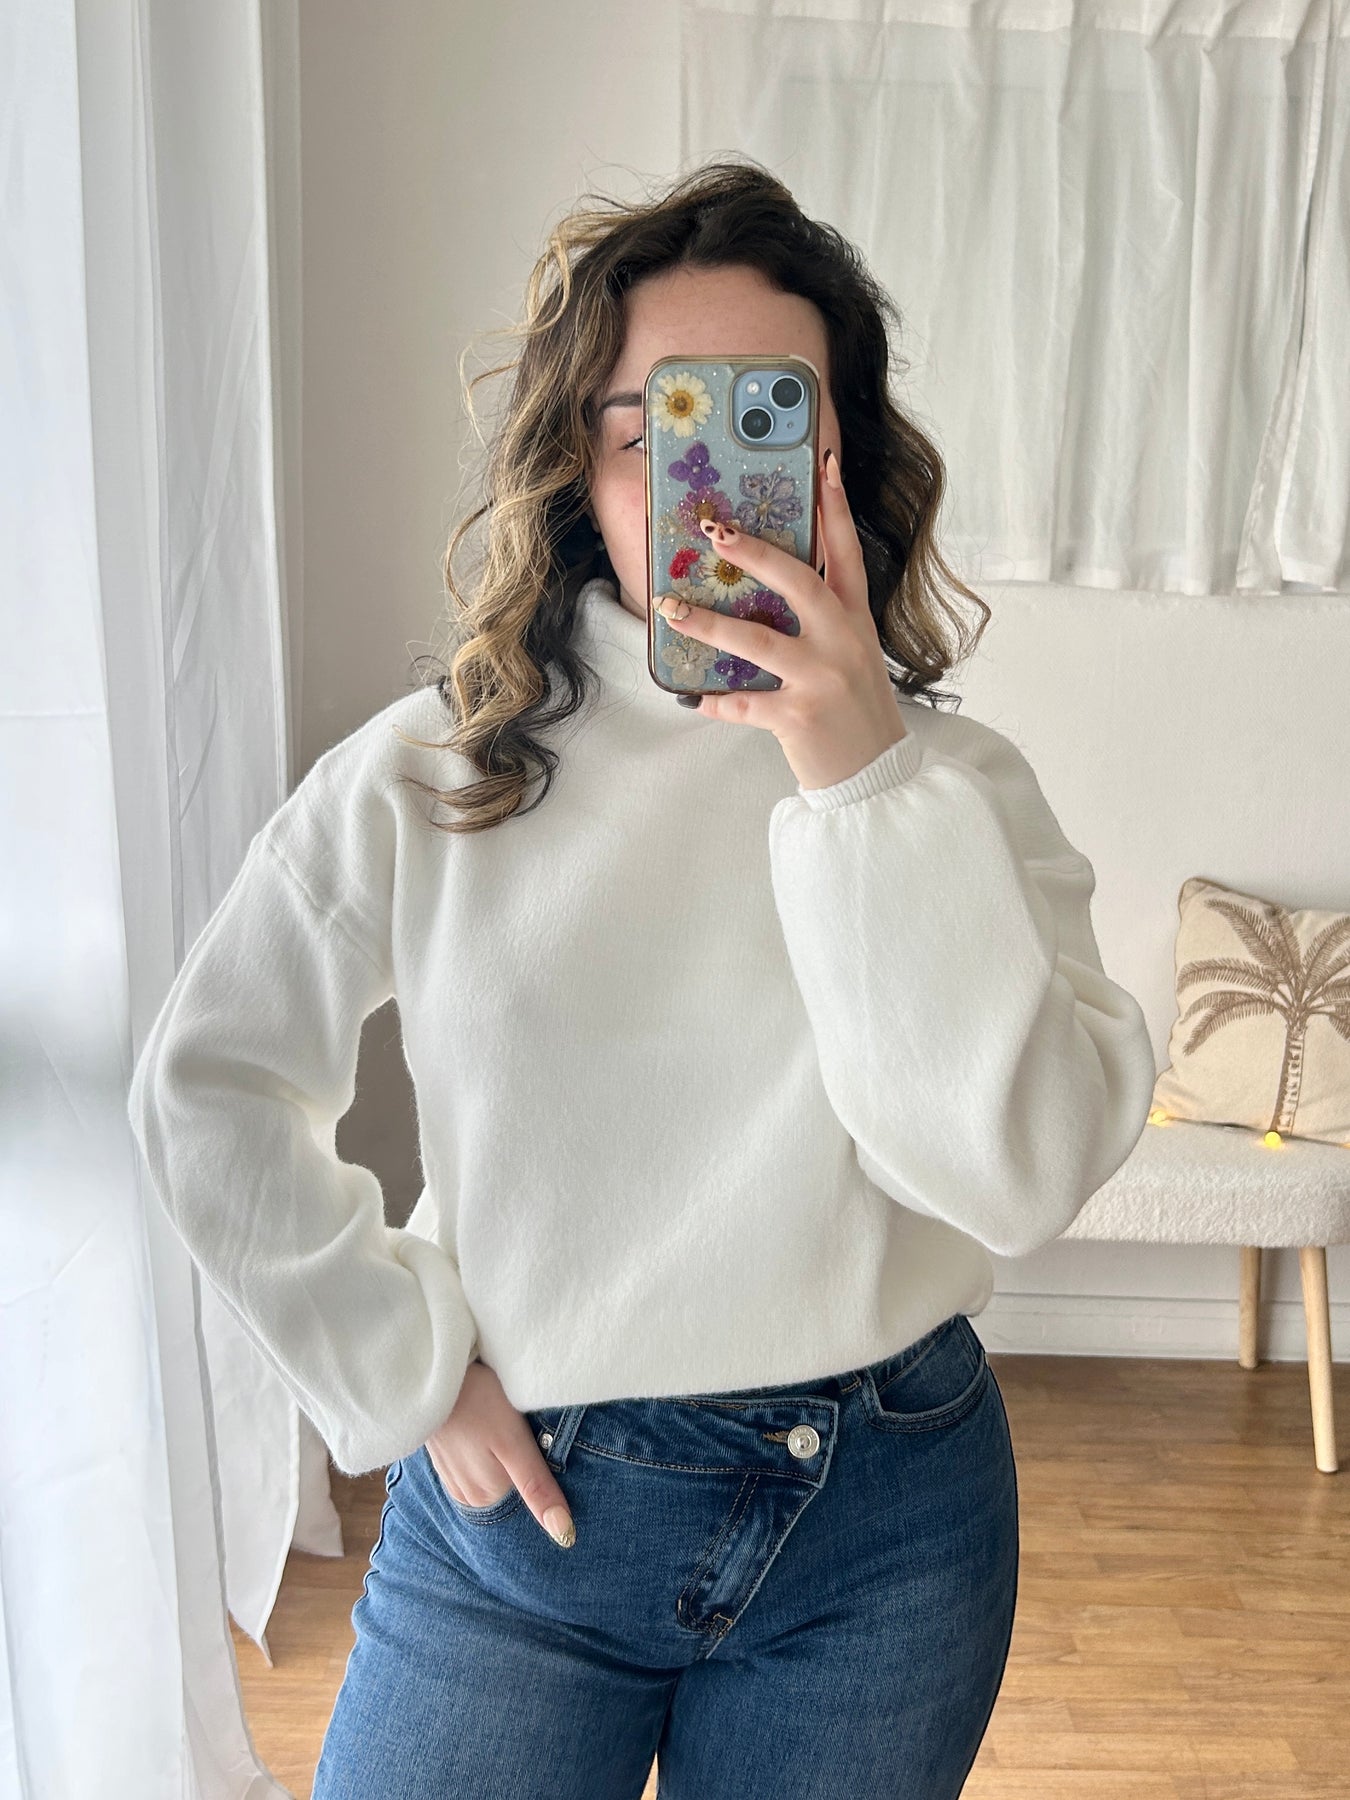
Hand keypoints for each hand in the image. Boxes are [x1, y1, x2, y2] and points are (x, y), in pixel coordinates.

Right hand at [423, 1360, 576, 1547]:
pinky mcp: (447, 1460)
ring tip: (508, 1433)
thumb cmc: (478, 1401)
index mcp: (486, 1498)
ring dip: (506, 1462)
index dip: (544, 1482)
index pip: (528, 1503)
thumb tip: (564, 1535)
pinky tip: (492, 1434)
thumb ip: (536, 1487)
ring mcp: (454, 1479)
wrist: (435, 1373)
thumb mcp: (513, 1443)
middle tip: (528, 1438)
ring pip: (496, 1479)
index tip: (546, 1456)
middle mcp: (467, 1497)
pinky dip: (490, 1455)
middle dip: (525, 1471)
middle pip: (511, 1491)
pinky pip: (478, 1468)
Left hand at [654, 447, 907, 790]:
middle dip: (756, 555)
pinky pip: (744, 704)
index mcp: (856, 621)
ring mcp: (821, 680)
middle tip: (716, 532)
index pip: (847, 554)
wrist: (874, 775)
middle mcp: (843, 643)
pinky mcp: (799, 717)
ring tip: (670, 607)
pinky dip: (714, 700)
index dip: (836, 508)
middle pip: (800, 584)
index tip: (823, 463)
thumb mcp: (852, 654)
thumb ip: (823, 619)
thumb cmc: (854, 709)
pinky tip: (688, 694)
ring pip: (757, 641)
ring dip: (708, 624)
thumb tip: (765, 585)